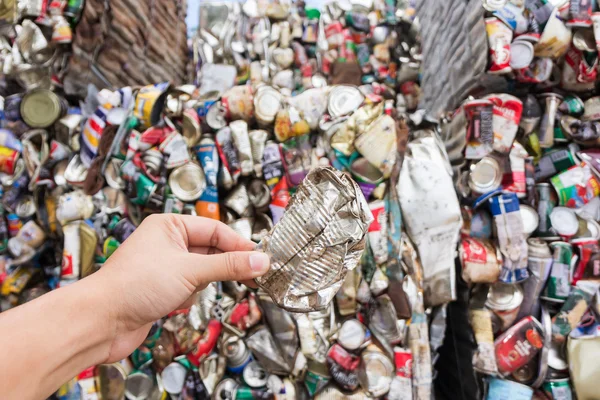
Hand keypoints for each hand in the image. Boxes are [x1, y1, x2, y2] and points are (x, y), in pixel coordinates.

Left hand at [92, 214, 269, 362]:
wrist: (100, 321)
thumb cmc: (132, 286)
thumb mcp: (190, 271)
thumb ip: (229, 266)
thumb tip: (260, 261)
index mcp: (169, 225)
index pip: (216, 229)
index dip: (240, 245)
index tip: (261, 259)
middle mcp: (166, 243)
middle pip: (211, 250)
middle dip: (223, 265)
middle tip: (251, 275)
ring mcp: (164, 267)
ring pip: (202, 272)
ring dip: (200, 284)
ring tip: (187, 291)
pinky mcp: (162, 289)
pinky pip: (190, 288)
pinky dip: (189, 296)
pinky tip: (175, 302)